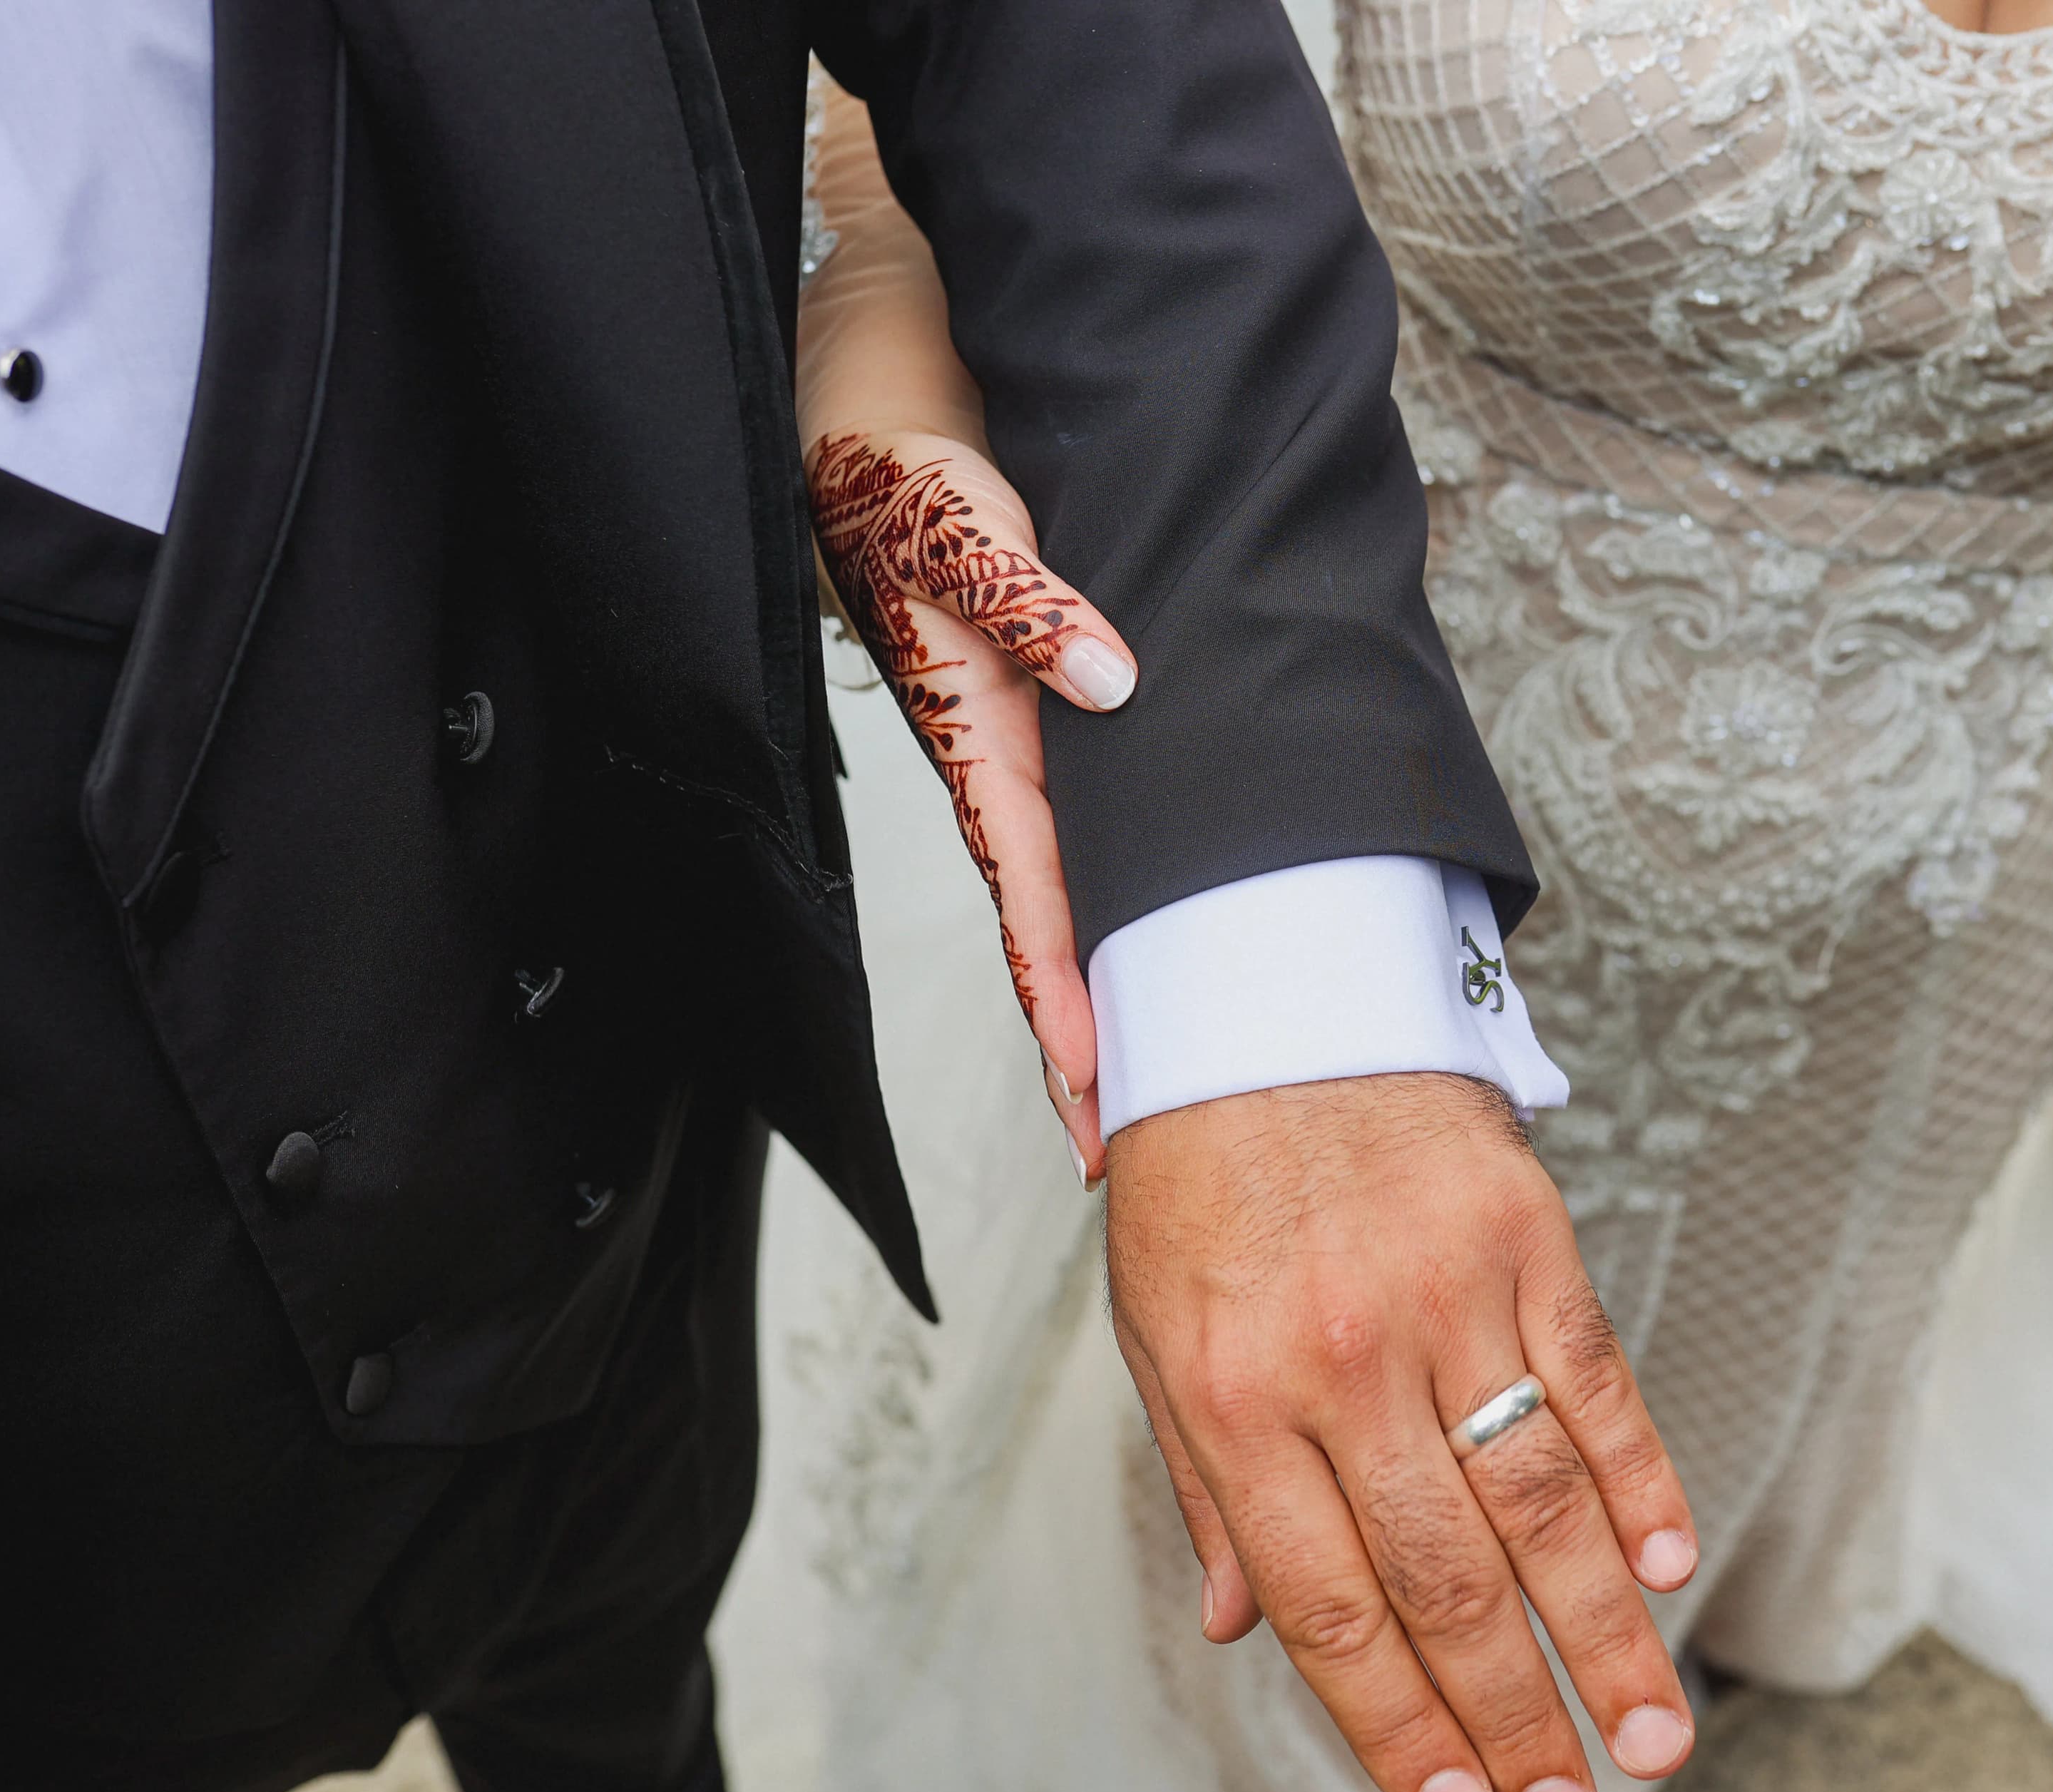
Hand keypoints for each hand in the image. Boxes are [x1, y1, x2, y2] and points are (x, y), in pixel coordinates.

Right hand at [808, 425, 1136, 1177]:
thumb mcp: (958, 522)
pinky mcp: (1047, 703)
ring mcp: (1026, 739)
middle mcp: (1003, 756)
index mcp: (978, 734)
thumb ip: (1027, 599)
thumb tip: (1109, 684)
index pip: (1031, 895)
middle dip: (1088, 1033)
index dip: (1067, 995)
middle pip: (1054, 924)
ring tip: (1161, 1072)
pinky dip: (1127, 887)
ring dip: (1111, 977)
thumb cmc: (906, 459)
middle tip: (1134, 1135)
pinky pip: (1093, 818)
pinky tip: (1172, 928)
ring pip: (1077, 886)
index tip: (1101, 1086)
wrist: (880, 396)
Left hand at [1106, 1073, 1701, 1791]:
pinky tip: (1668, 1566)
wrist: (1267, 987)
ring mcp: (1445, 1296)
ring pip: (1541, 1503)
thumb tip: (1242, 1630)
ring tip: (1650, 1740)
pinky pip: (1594, 1382)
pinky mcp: (1525, 1238)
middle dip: (1514, 1719)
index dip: (1395, 1724)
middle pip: (1449, 1578)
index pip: (1329, 1605)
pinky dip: (1639, 1480)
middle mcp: (1344, 1359)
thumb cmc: (1202, 1172)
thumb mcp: (1160, 1334)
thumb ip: (1206, 1486)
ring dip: (1606, 1635)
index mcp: (1237, 1397)